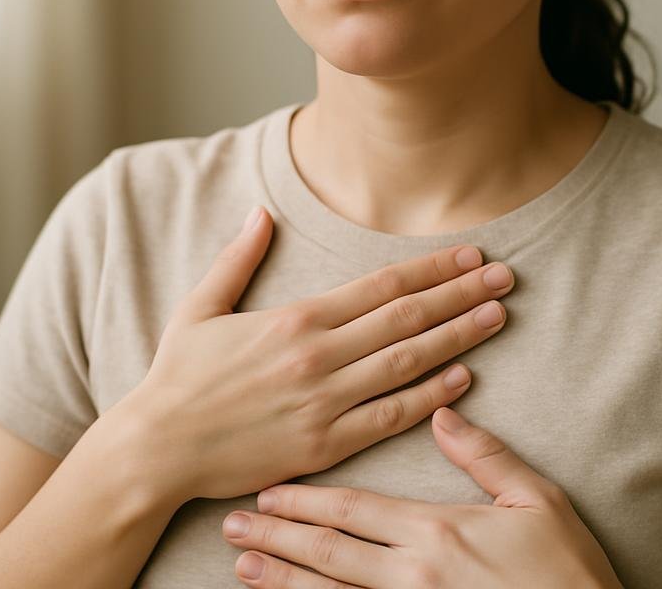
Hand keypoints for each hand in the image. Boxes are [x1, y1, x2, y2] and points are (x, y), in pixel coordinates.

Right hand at [127, 206, 516, 506]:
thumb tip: (260, 211)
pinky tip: (463, 378)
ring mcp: (325, 403)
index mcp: (296, 318)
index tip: (469, 253)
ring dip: (459, 337)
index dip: (432, 268)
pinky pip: (389, 419)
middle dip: (461, 294)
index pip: (382, 285)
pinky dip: (430, 397)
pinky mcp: (324, 446)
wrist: (155, 450)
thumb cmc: (178, 377)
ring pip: (407, 363)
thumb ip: (237, 257)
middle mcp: (319, 356)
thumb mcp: (201, 307)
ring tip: (498, 316)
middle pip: (406, 317)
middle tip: (505, 276)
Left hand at [222, 406, 623, 588]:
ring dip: (283, 578)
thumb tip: (443, 409)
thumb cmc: (567, 570)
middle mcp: (413, 575)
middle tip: (232, 522)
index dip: (308, 498)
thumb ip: (486, 457)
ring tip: (241, 563)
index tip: (268, 486)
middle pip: (330, 551)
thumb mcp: (538, 501)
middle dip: (278, 534)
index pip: (356, 510)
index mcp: (438, 531)